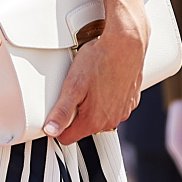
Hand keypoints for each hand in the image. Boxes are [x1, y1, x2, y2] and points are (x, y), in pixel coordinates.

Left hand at [42, 14, 145, 145]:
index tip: (55, 111)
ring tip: (88, 83)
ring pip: (100, 116)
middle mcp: (111, 121)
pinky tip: (103, 80)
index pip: (68, 137)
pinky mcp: (131, 100)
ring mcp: (123, 111)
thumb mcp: (73, 85)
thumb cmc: (100, 60)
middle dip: (76, 113)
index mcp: (94, 121)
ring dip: (92, 104)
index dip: (58, 126)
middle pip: (84, 127)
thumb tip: (50, 130)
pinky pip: (114, 105)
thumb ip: (62, 111)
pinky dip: (107, 97)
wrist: (126, 44)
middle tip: (73, 90)